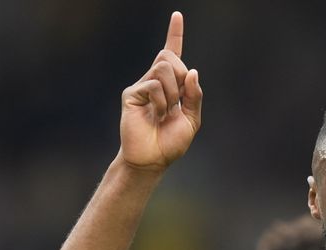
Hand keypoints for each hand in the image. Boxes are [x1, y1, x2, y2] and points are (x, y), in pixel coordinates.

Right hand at [119, 12, 202, 170]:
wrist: (152, 159)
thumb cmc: (171, 142)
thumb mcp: (192, 119)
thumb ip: (195, 96)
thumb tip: (193, 71)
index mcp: (171, 85)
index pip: (172, 54)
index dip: (175, 34)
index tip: (178, 15)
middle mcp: (155, 80)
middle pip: (170, 56)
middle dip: (182, 76)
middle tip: (178, 101)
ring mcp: (142, 85)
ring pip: (164, 67)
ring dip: (173, 92)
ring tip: (165, 112)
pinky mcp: (131, 94)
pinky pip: (154, 85)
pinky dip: (161, 102)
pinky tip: (156, 115)